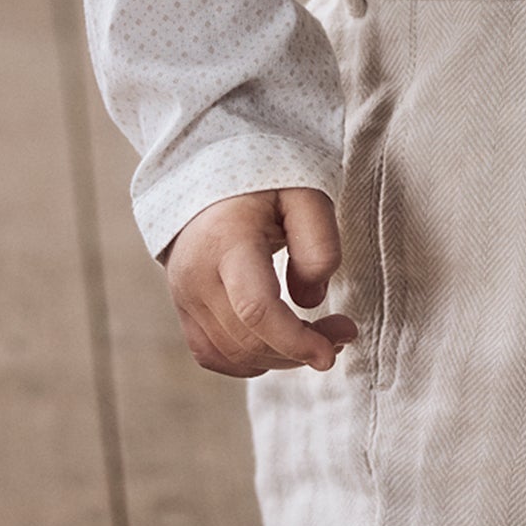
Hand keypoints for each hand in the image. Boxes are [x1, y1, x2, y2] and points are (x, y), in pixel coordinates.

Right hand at [161, 186, 357, 375]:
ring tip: (316, 334)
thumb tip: (310, 301)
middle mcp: (197, 274)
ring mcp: (184, 294)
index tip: (332, 352)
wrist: (210, 166)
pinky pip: (213, 354)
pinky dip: (249, 359)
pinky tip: (279, 343)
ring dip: (280, 357)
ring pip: (232, 355)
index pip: (256, 311)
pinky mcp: (184, 306)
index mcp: (227, 241)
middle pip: (248, 341)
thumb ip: (318, 243)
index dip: (297, 342)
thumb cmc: (265, 177)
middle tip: (341, 332)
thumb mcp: (305, 193)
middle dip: (300, 349)